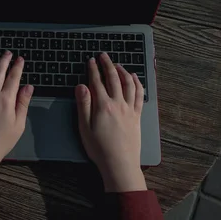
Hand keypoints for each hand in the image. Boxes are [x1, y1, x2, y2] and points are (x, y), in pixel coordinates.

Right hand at [75, 53, 146, 192]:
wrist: (120, 164)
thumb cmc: (99, 149)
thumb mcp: (84, 128)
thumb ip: (83, 105)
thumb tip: (81, 86)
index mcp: (103, 106)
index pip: (97, 82)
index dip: (93, 69)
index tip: (90, 60)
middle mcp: (118, 104)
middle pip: (113, 78)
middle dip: (107, 64)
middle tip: (103, 56)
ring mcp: (129, 109)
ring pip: (128, 83)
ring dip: (122, 71)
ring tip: (117, 64)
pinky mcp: (137, 116)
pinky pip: (139, 95)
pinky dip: (137, 83)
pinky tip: (134, 78)